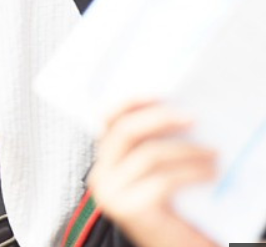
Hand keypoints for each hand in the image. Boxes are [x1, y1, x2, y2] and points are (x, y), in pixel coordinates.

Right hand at [88, 101, 216, 246]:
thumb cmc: (175, 219)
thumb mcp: (159, 177)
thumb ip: (156, 150)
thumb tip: (178, 112)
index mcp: (105, 165)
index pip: (107, 121)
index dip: (131, 103)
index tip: (159, 94)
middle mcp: (100, 178)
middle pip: (123, 132)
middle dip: (159, 119)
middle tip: (192, 118)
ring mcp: (112, 194)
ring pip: (147, 154)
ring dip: (187, 150)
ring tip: (213, 154)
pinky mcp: (129, 210)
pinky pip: (162, 179)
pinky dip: (191, 172)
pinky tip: (209, 173)